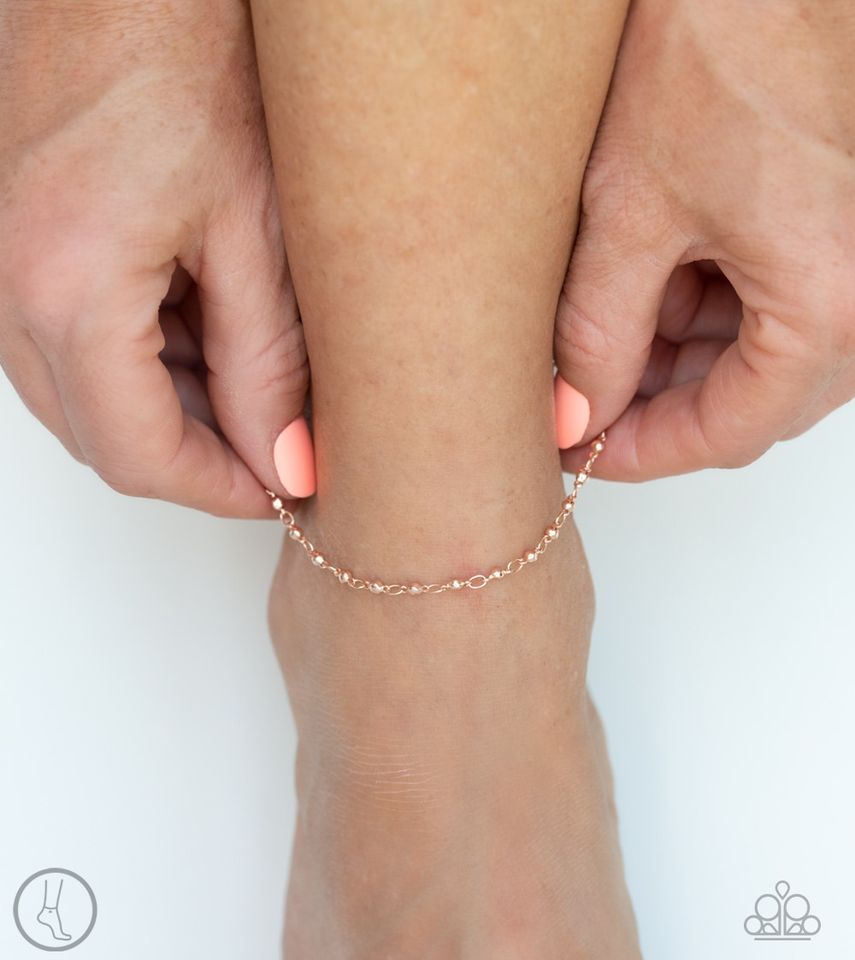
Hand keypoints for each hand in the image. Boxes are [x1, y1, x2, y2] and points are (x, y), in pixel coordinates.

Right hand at [0, 0, 313, 514]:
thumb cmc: (192, 60)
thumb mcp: (259, 232)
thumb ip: (270, 365)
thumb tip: (285, 462)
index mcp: (69, 290)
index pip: (138, 457)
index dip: (216, 490)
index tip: (278, 491)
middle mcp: (11, 290)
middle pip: (105, 438)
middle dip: (197, 455)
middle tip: (278, 439)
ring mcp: (3, 269)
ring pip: (89, 398)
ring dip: (175, 408)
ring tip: (257, 370)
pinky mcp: (18, 248)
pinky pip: (75, 345)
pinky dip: (146, 360)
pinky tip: (209, 324)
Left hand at [554, 0, 854, 479]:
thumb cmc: (725, 39)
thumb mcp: (631, 208)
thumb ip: (597, 333)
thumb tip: (575, 414)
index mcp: (832, 300)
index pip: (728, 432)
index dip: (644, 451)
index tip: (584, 450)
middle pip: (753, 400)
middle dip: (659, 400)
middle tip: (580, 388)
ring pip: (767, 356)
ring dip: (682, 352)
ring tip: (608, 316)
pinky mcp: (850, 229)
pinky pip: (786, 302)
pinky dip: (718, 304)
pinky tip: (658, 274)